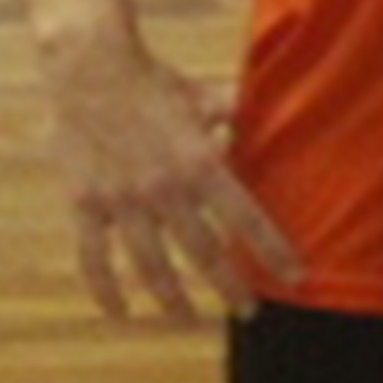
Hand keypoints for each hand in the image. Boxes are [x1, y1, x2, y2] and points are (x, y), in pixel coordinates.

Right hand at [38, 40, 299, 322]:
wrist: (87, 64)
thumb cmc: (153, 79)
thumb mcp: (203, 96)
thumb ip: (236, 116)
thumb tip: (278, 116)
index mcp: (200, 163)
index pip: (248, 220)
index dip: (274, 252)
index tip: (296, 278)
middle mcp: (165, 189)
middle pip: (205, 256)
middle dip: (231, 289)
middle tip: (248, 311)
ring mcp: (122, 201)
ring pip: (153, 268)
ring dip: (174, 301)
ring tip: (189, 319)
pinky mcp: (85, 204)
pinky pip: (95, 259)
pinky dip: (107, 290)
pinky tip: (121, 312)